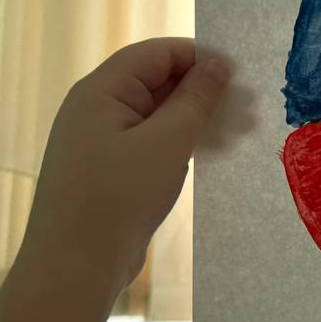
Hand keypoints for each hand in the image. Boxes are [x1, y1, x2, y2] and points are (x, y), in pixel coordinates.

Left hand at [20, 38, 229, 293]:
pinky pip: (148, 142)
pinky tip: (205, 157)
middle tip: (247, 112)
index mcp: (101, 91)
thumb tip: (217, 63)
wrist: (73, 267)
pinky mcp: (107, 170)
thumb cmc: (118, 198)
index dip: (200, 57)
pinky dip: (178, 143)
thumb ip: (195, 98)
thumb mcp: (166, 143)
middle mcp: (96, 109)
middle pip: (156, 82)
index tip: (241, 76)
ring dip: (195, 120)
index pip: (157, 53)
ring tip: (235, 137)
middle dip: (202, 91)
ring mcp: (99, 141)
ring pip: (155, 114)